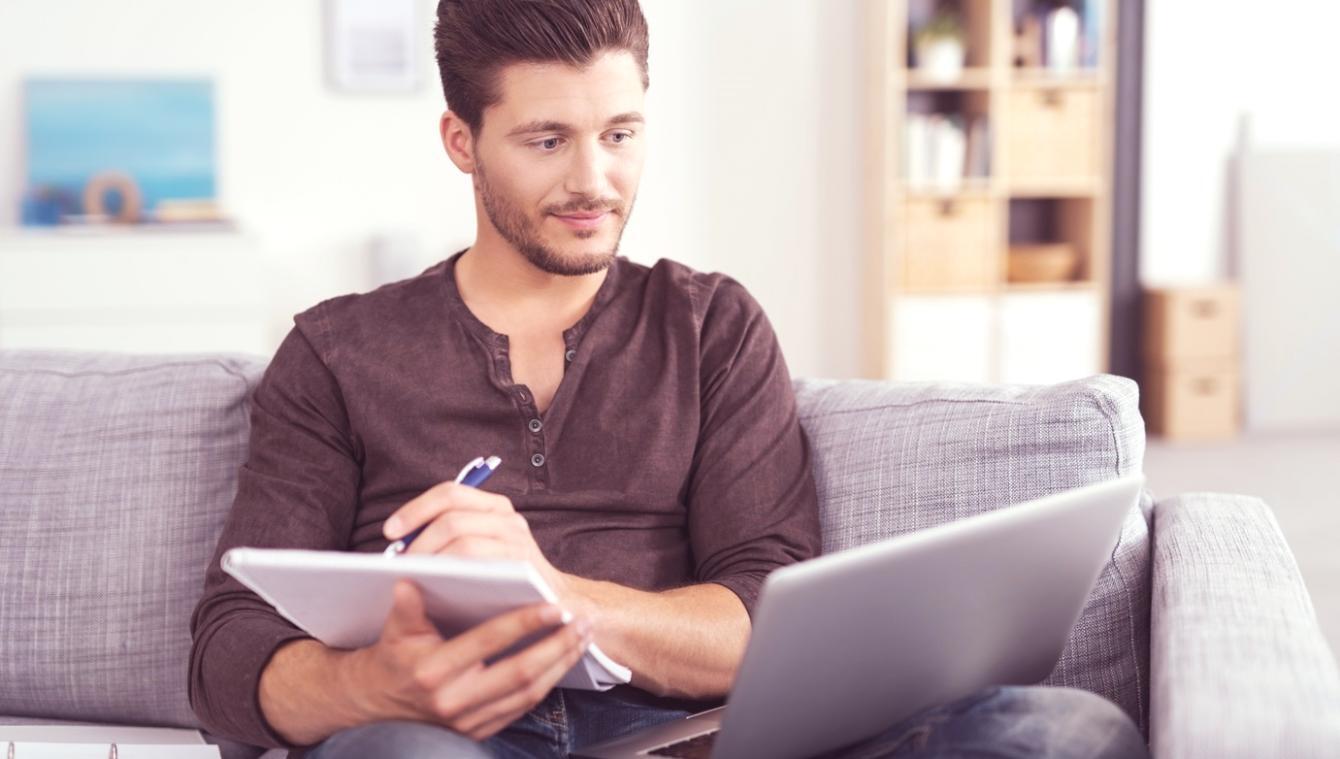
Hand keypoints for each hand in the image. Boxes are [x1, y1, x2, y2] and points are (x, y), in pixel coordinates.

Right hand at [348, 579, 591, 740]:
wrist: (377, 704)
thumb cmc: (393, 657)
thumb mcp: (393, 630)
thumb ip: (406, 607)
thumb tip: (408, 580)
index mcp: (434, 671)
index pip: (489, 642)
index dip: (524, 623)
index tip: (554, 605)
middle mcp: (454, 701)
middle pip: (520, 673)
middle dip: (557, 646)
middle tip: (583, 621)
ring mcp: (469, 722)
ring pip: (529, 694)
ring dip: (561, 664)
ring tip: (582, 637)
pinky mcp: (480, 732)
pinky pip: (523, 707)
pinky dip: (548, 683)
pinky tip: (563, 660)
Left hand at [383, 481, 572, 598]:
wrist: (553, 602)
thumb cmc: (501, 578)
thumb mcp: (479, 547)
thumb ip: (448, 536)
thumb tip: (398, 542)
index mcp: (493, 506)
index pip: (450, 493)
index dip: (415, 509)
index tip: (389, 532)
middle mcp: (508, 518)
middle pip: (452, 518)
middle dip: (419, 542)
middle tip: (401, 565)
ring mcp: (518, 542)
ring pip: (463, 542)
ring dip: (433, 561)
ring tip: (416, 578)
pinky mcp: (523, 567)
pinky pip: (480, 566)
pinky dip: (454, 575)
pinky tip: (438, 589)